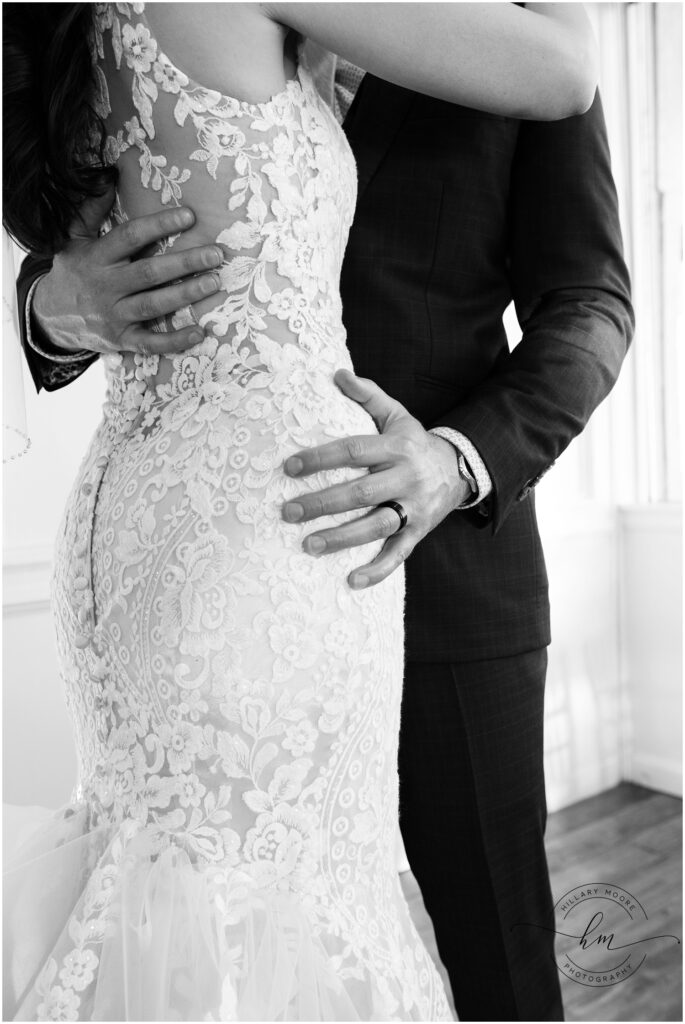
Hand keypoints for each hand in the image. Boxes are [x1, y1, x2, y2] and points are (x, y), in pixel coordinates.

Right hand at [32, 186, 222, 355]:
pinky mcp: (121, 339)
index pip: (130, 237)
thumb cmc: (73, 272)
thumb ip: (91, 210)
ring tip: (214, 282)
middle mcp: (106, 286)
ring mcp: (114, 315)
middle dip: (184, 263)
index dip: (159, 225)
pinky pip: (150, 343)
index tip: (189, 216)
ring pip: (153, 305)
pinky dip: (175, 341)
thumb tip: (108, 177)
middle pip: (149, 272)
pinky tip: (199, 332)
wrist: (51, 317)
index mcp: (97, 257)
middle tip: (215, 254)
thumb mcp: (73, 239)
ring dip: (185, 295)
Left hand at [281, 369, 470, 588]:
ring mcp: (414, 507)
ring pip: (376, 526)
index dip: (321, 458)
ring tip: (308, 545)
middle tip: (288, 511)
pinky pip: (398, 554)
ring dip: (341, 538)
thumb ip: (368, 395)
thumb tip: (336, 373)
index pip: (353, 450)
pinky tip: (351, 581)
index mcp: (396, 446)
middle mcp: (406, 477)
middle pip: (361, 492)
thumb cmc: (414, 442)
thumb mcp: (397, 415)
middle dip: (323, 503)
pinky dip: (376, 570)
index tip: (289, 467)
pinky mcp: (419, 531)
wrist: (459, 469)